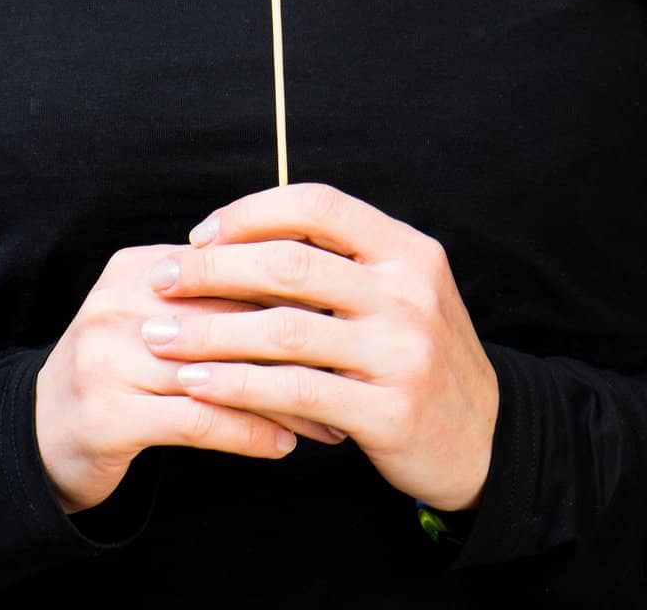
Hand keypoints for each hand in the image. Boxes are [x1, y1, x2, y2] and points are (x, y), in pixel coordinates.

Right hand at [35, 246, 347, 515]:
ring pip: (220, 372)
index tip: (346, 322)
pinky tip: (281, 445)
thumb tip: (320, 294)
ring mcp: (108, 357)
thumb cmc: (127, 372)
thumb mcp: (166, 320)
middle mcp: (122, 302)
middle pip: (231, 318)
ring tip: (328, 419)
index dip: (296, 296)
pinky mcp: (106, 413)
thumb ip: (223, 300)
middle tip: (349, 374)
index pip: (234, 269)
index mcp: (141, 266)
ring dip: (283, 400)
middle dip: (298, 350)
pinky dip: (246, 432)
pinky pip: (196, 419)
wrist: (40, 435)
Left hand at [140, 181, 499, 513]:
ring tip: (160, 336)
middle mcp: (409, 292)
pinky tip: (198, 386)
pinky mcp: (390, 410)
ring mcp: (402, 351)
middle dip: (213, 271)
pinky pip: (296, 391)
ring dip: (211, 332)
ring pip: (285, 330)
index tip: (200, 235)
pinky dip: (238, 385)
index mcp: (409, 250)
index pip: (319, 206)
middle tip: (161, 281)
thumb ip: (341, 263)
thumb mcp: (401, 292)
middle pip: (292, 265)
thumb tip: (242, 237)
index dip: (252, 213)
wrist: (486, 438)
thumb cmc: (417, 356)